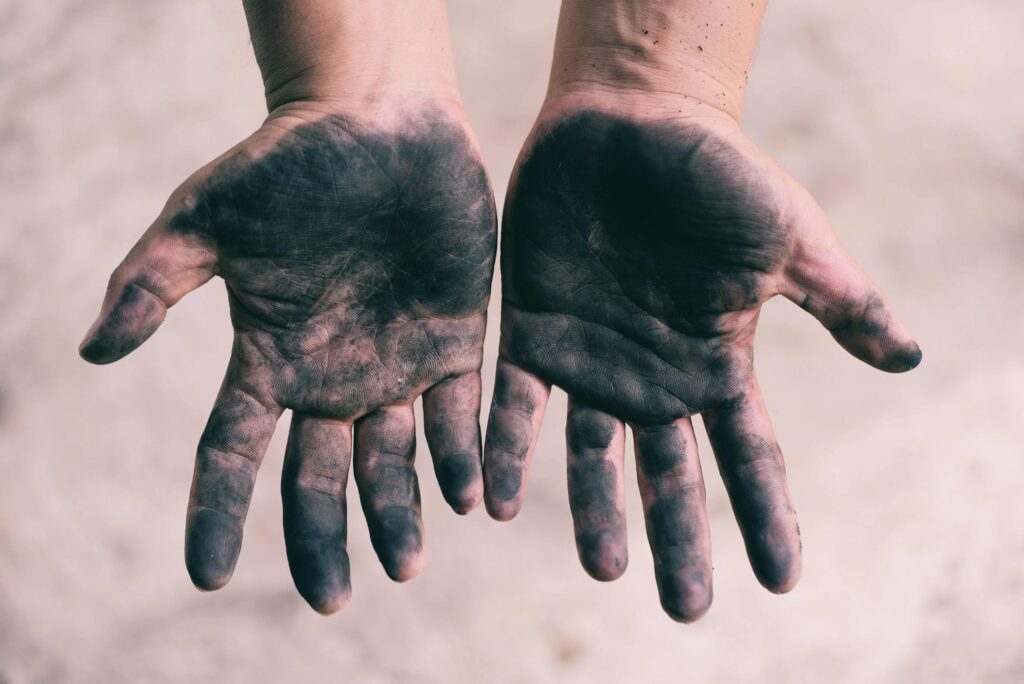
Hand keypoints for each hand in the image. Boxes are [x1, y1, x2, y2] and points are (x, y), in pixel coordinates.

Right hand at [80, 100, 496, 612]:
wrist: (380, 122)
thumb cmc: (289, 162)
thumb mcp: (207, 217)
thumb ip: (154, 281)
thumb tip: (93, 350)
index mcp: (268, 357)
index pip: (232, 452)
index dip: (216, 513)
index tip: (207, 576)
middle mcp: (331, 377)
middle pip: (320, 480)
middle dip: (324, 540)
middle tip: (335, 600)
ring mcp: (395, 365)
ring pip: (394, 463)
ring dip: (400, 513)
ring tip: (407, 563)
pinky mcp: (453, 343)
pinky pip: (461, 416)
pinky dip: (464, 459)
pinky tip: (470, 498)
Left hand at [483, 96, 920, 620]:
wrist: (631, 120)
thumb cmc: (716, 173)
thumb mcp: (787, 237)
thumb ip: (838, 301)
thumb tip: (909, 358)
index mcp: (715, 360)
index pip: (748, 453)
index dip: (767, 516)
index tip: (781, 581)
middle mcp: (652, 375)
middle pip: (671, 474)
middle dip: (679, 538)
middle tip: (686, 607)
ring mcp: (591, 361)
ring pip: (592, 456)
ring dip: (596, 513)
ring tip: (603, 566)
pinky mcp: (534, 334)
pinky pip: (517, 407)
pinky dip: (508, 453)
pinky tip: (495, 503)